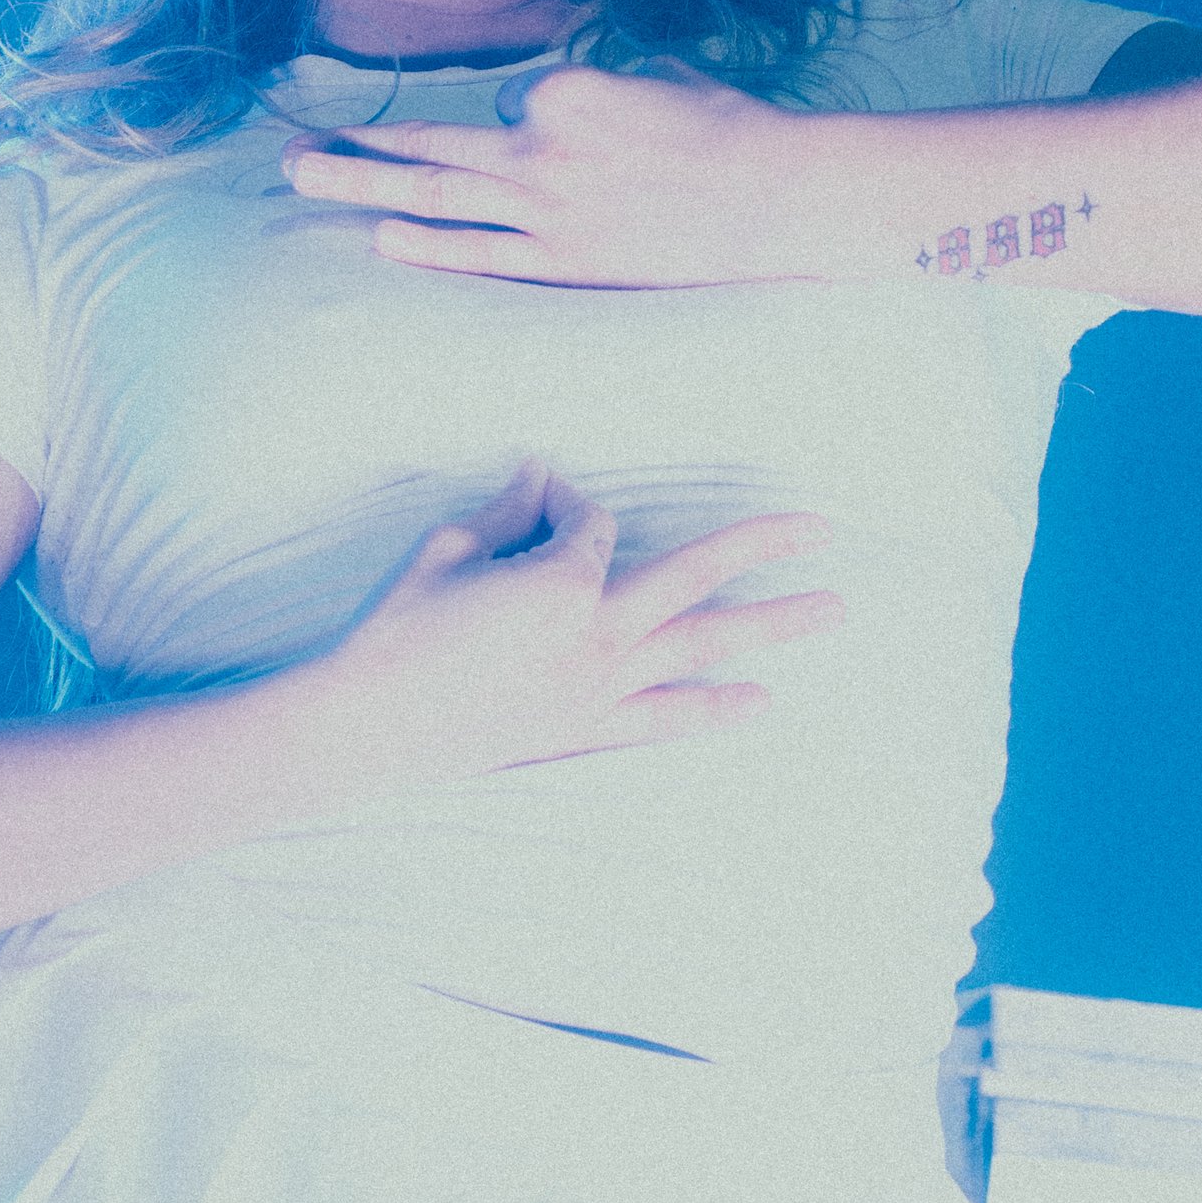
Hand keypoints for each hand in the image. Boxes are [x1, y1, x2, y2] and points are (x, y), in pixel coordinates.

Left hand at [281, 64, 850, 286]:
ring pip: (432, 199)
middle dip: (351, 150)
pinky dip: (428, 250)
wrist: (777, 196)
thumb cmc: (728, 129)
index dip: (524, 121)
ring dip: (361, 190)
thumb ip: (602, 87)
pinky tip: (382, 242)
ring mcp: (547, 211)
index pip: (506, 104)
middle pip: (425, 148)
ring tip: (306, 182)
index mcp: (564, 89)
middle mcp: (541, 147)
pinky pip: (480, 257)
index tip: (546, 140)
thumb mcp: (658, 78)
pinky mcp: (565, 266)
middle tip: (289, 152)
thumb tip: (568, 105)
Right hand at [317, 463, 842, 780]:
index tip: (543, 506)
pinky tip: (760, 700)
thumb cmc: (397, 628)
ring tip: (833, 609)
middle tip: (825, 527)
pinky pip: (665, 718)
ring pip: (701, 644)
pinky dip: (713, 708)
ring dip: (772, 625)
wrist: (369, 725)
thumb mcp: (448, 549)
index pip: (596, 524)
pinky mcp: (584, 731)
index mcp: (563, 579)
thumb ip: (510, 511)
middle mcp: (598, 633)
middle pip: (698, 573)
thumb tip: (543, 471)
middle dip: (764, 544)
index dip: (569, 508)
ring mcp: (598, 687)